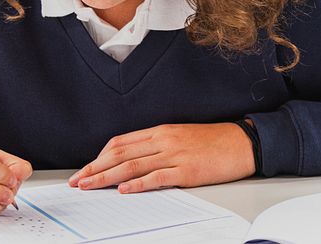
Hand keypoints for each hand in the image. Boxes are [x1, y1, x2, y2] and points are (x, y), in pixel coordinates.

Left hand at [68, 123, 255, 193]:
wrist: (243, 143)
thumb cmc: (214, 141)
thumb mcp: (182, 137)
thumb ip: (158, 145)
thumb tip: (133, 160)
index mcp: (161, 131)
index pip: (121, 142)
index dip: (99, 157)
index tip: (85, 169)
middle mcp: (164, 140)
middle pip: (121, 154)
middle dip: (95, 168)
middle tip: (77, 181)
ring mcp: (175, 155)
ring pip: (133, 165)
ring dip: (106, 177)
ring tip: (89, 186)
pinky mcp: (188, 170)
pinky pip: (157, 177)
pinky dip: (138, 184)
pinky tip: (124, 190)